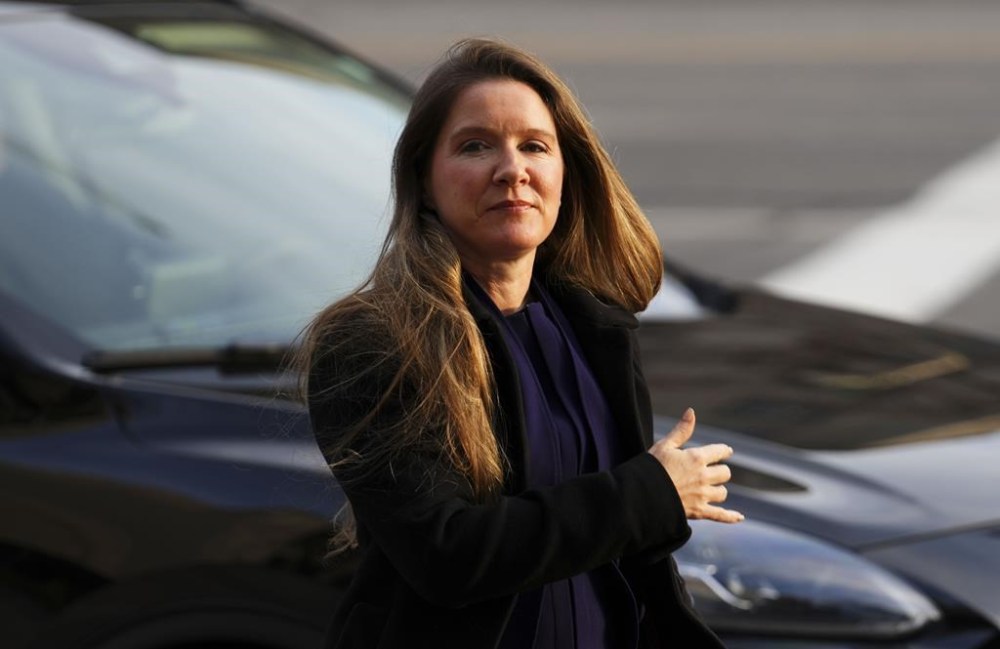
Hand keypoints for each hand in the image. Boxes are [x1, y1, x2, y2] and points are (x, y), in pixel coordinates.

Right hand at [647, 408, 743, 523]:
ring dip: (718, 490)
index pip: (720, 451)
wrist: (641, 495)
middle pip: (725, 473)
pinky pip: (720, 515)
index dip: (724, 451)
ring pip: (722, 492)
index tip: (726, 451)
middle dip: (719, 471)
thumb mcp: (664, 445)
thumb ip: (681, 430)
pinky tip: (739, 517)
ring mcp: (702, 495)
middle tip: (712, 471)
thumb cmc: (650, 468)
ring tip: (710, 489)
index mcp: (696, 458)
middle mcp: (703, 476)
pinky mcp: (699, 512)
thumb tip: (691, 411)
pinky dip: (730, 517)